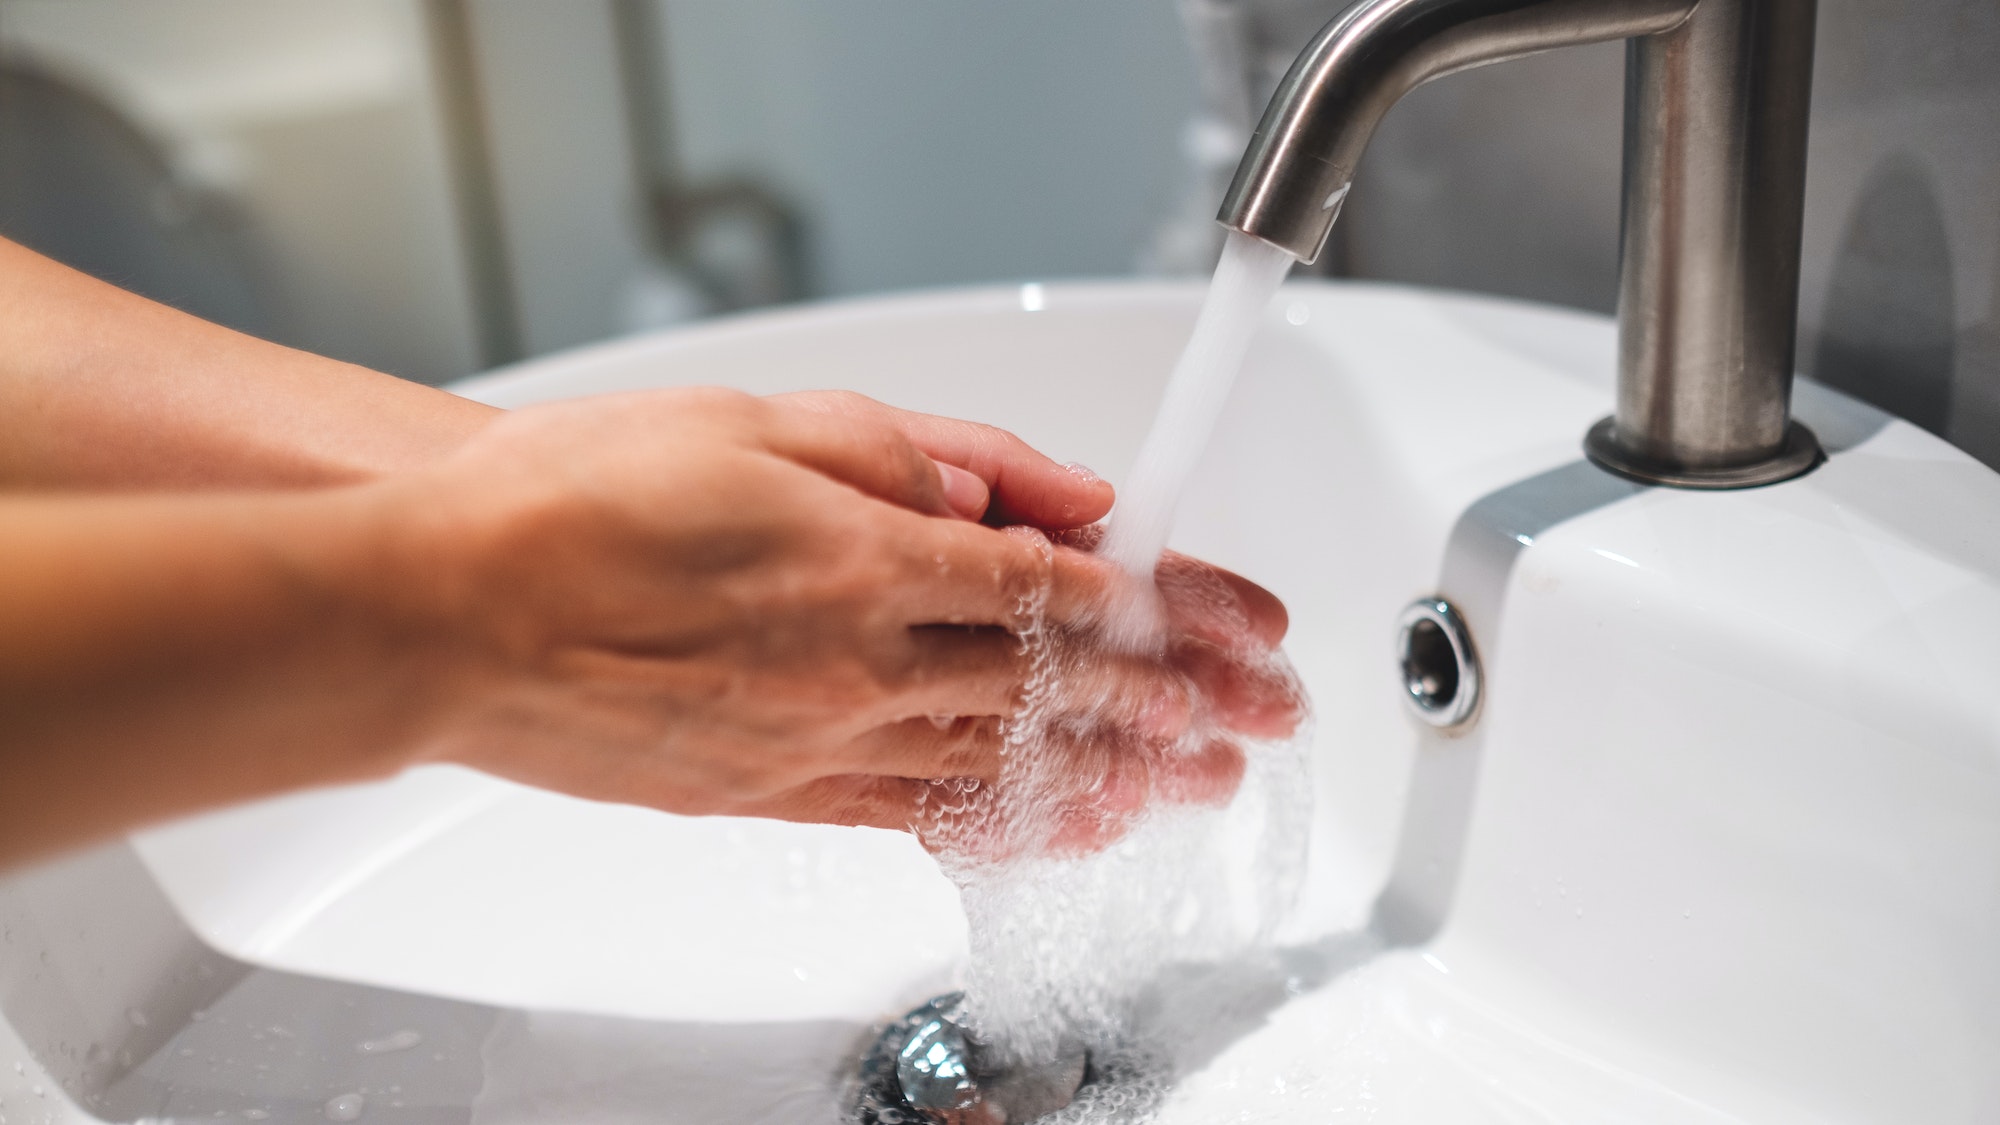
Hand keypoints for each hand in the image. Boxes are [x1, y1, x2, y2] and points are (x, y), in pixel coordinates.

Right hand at [365, 388, 1298, 850]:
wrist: (442, 612)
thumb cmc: (576, 500)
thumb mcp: (763, 420)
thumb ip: (921, 453)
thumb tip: (1037, 489)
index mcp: (863, 556)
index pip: (1055, 592)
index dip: (1159, 611)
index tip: (1229, 628)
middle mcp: (856, 663)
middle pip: (1052, 689)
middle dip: (1174, 703)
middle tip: (1258, 721)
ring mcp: (814, 742)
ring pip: (1000, 765)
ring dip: (1115, 774)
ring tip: (1196, 785)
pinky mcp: (767, 797)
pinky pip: (916, 816)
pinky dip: (1003, 822)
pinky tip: (1064, 827)